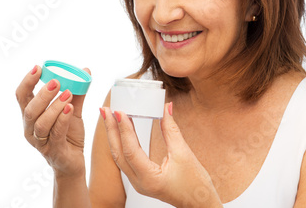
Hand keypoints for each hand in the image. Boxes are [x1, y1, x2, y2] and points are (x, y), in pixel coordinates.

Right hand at [16, 65, 89, 177]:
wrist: (73, 163)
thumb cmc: (69, 136)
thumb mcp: (72, 111)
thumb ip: (77, 93)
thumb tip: (85, 71)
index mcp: (31, 116)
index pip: (22, 96)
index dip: (27, 81)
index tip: (38, 67)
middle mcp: (31, 129)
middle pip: (29, 109)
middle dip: (42, 94)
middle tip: (56, 81)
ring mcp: (40, 141)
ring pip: (41, 122)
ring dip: (54, 106)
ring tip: (68, 94)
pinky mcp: (53, 151)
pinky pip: (56, 134)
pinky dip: (62, 119)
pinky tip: (70, 108)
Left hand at [102, 103, 222, 207]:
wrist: (200, 204)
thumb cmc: (196, 185)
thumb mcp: (184, 154)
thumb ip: (171, 130)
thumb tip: (166, 108)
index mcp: (149, 179)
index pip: (131, 150)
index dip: (124, 129)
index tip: (119, 111)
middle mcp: (139, 182)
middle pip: (119, 153)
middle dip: (111, 130)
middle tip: (106, 110)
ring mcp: (138, 182)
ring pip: (120, 157)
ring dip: (114, 135)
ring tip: (110, 116)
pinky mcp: (141, 179)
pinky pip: (126, 159)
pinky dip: (123, 143)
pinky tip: (122, 130)